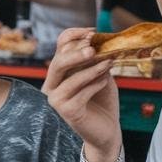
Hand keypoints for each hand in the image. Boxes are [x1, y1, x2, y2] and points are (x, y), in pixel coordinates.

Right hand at [41, 27, 120, 160]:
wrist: (106, 130)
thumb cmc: (102, 100)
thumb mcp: (99, 74)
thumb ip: (96, 59)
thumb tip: (100, 40)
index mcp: (58, 72)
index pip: (59, 47)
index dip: (74, 36)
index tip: (93, 32)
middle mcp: (52, 85)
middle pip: (58, 62)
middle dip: (76, 53)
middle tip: (94, 48)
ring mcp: (56, 100)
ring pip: (70, 78)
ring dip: (91, 69)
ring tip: (109, 62)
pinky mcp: (67, 112)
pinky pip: (81, 93)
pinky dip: (95, 85)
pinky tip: (106, 81)